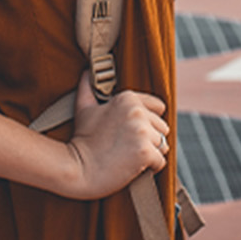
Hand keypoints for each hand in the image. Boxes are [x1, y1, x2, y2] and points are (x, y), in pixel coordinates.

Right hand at [65, 71, 169, 198]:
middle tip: (126, 147)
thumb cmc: (82, 140)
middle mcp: (138, 112)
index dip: (147, 122)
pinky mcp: (145, 152)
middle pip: (162, 128)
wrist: (77, 168)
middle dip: (149, 139)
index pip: (158, 108)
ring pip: (163, 145)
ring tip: (129, 156)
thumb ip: (88, 87)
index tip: (130, 131)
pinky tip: (131, 166)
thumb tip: (87, 71)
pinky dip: (150, 168)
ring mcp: (142, 132)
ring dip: (150, 154)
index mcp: (127, 99)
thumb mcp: (84, 108)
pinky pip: (160, 162)